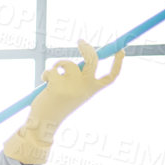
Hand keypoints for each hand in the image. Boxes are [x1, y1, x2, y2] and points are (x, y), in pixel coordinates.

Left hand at [5, 40, 123, 164]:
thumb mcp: (74, 92)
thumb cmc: (58, 105)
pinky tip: (44, 83)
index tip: (120, 51)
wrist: (44, 123)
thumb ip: (79, 78)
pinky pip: (53, 70)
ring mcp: (72, 86)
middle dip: (87, 48)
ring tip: (51, 76)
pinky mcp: (57, 85)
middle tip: (80, 41)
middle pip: (92, 61)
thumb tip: (83, 58)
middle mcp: (85, 89)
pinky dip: (47, 74)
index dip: (118, 64)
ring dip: (58, 65)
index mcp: (91, 91)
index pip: (111, 77)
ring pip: (68, 64)